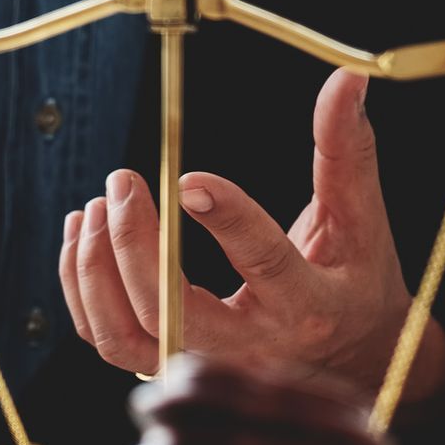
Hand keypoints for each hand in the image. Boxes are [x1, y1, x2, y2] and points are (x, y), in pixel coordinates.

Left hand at [61, 69, 444, 403]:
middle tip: (122, 182)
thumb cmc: (354, 281)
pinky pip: (107, 339)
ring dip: (96, 272)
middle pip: (172, 314)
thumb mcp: (362, 220)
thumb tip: (345, 80)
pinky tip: (84, 231)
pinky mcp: (168, 364)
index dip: (227, 220)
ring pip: (125, 338)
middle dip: (134, 247)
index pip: (264, 263)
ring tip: (95, 206)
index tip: (187, 178)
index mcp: (308, 306)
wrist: (353, 359)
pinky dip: (81, 289)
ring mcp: (203, 364)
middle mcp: (250, 346)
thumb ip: (346, 152)